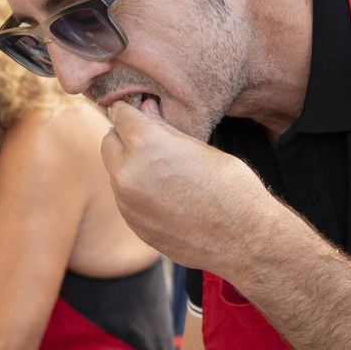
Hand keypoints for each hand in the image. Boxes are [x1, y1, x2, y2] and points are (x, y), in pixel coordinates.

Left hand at [101, 101, 278, 276]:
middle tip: (147, 139)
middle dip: (123, 136)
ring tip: (161, 170)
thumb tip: (146, 109)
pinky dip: (136, 191)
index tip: (136, 112)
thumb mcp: (200, 147)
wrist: (242, 239)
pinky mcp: (132, 223)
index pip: (120, 115)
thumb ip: (165, 129)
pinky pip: (124, 198)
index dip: (129, 111)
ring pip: (114, 172)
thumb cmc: (231, 188)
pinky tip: (164, 195)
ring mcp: (126, 202)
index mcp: (146, 144)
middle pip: (108, 142)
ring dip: (128, 166)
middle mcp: (128, 172)